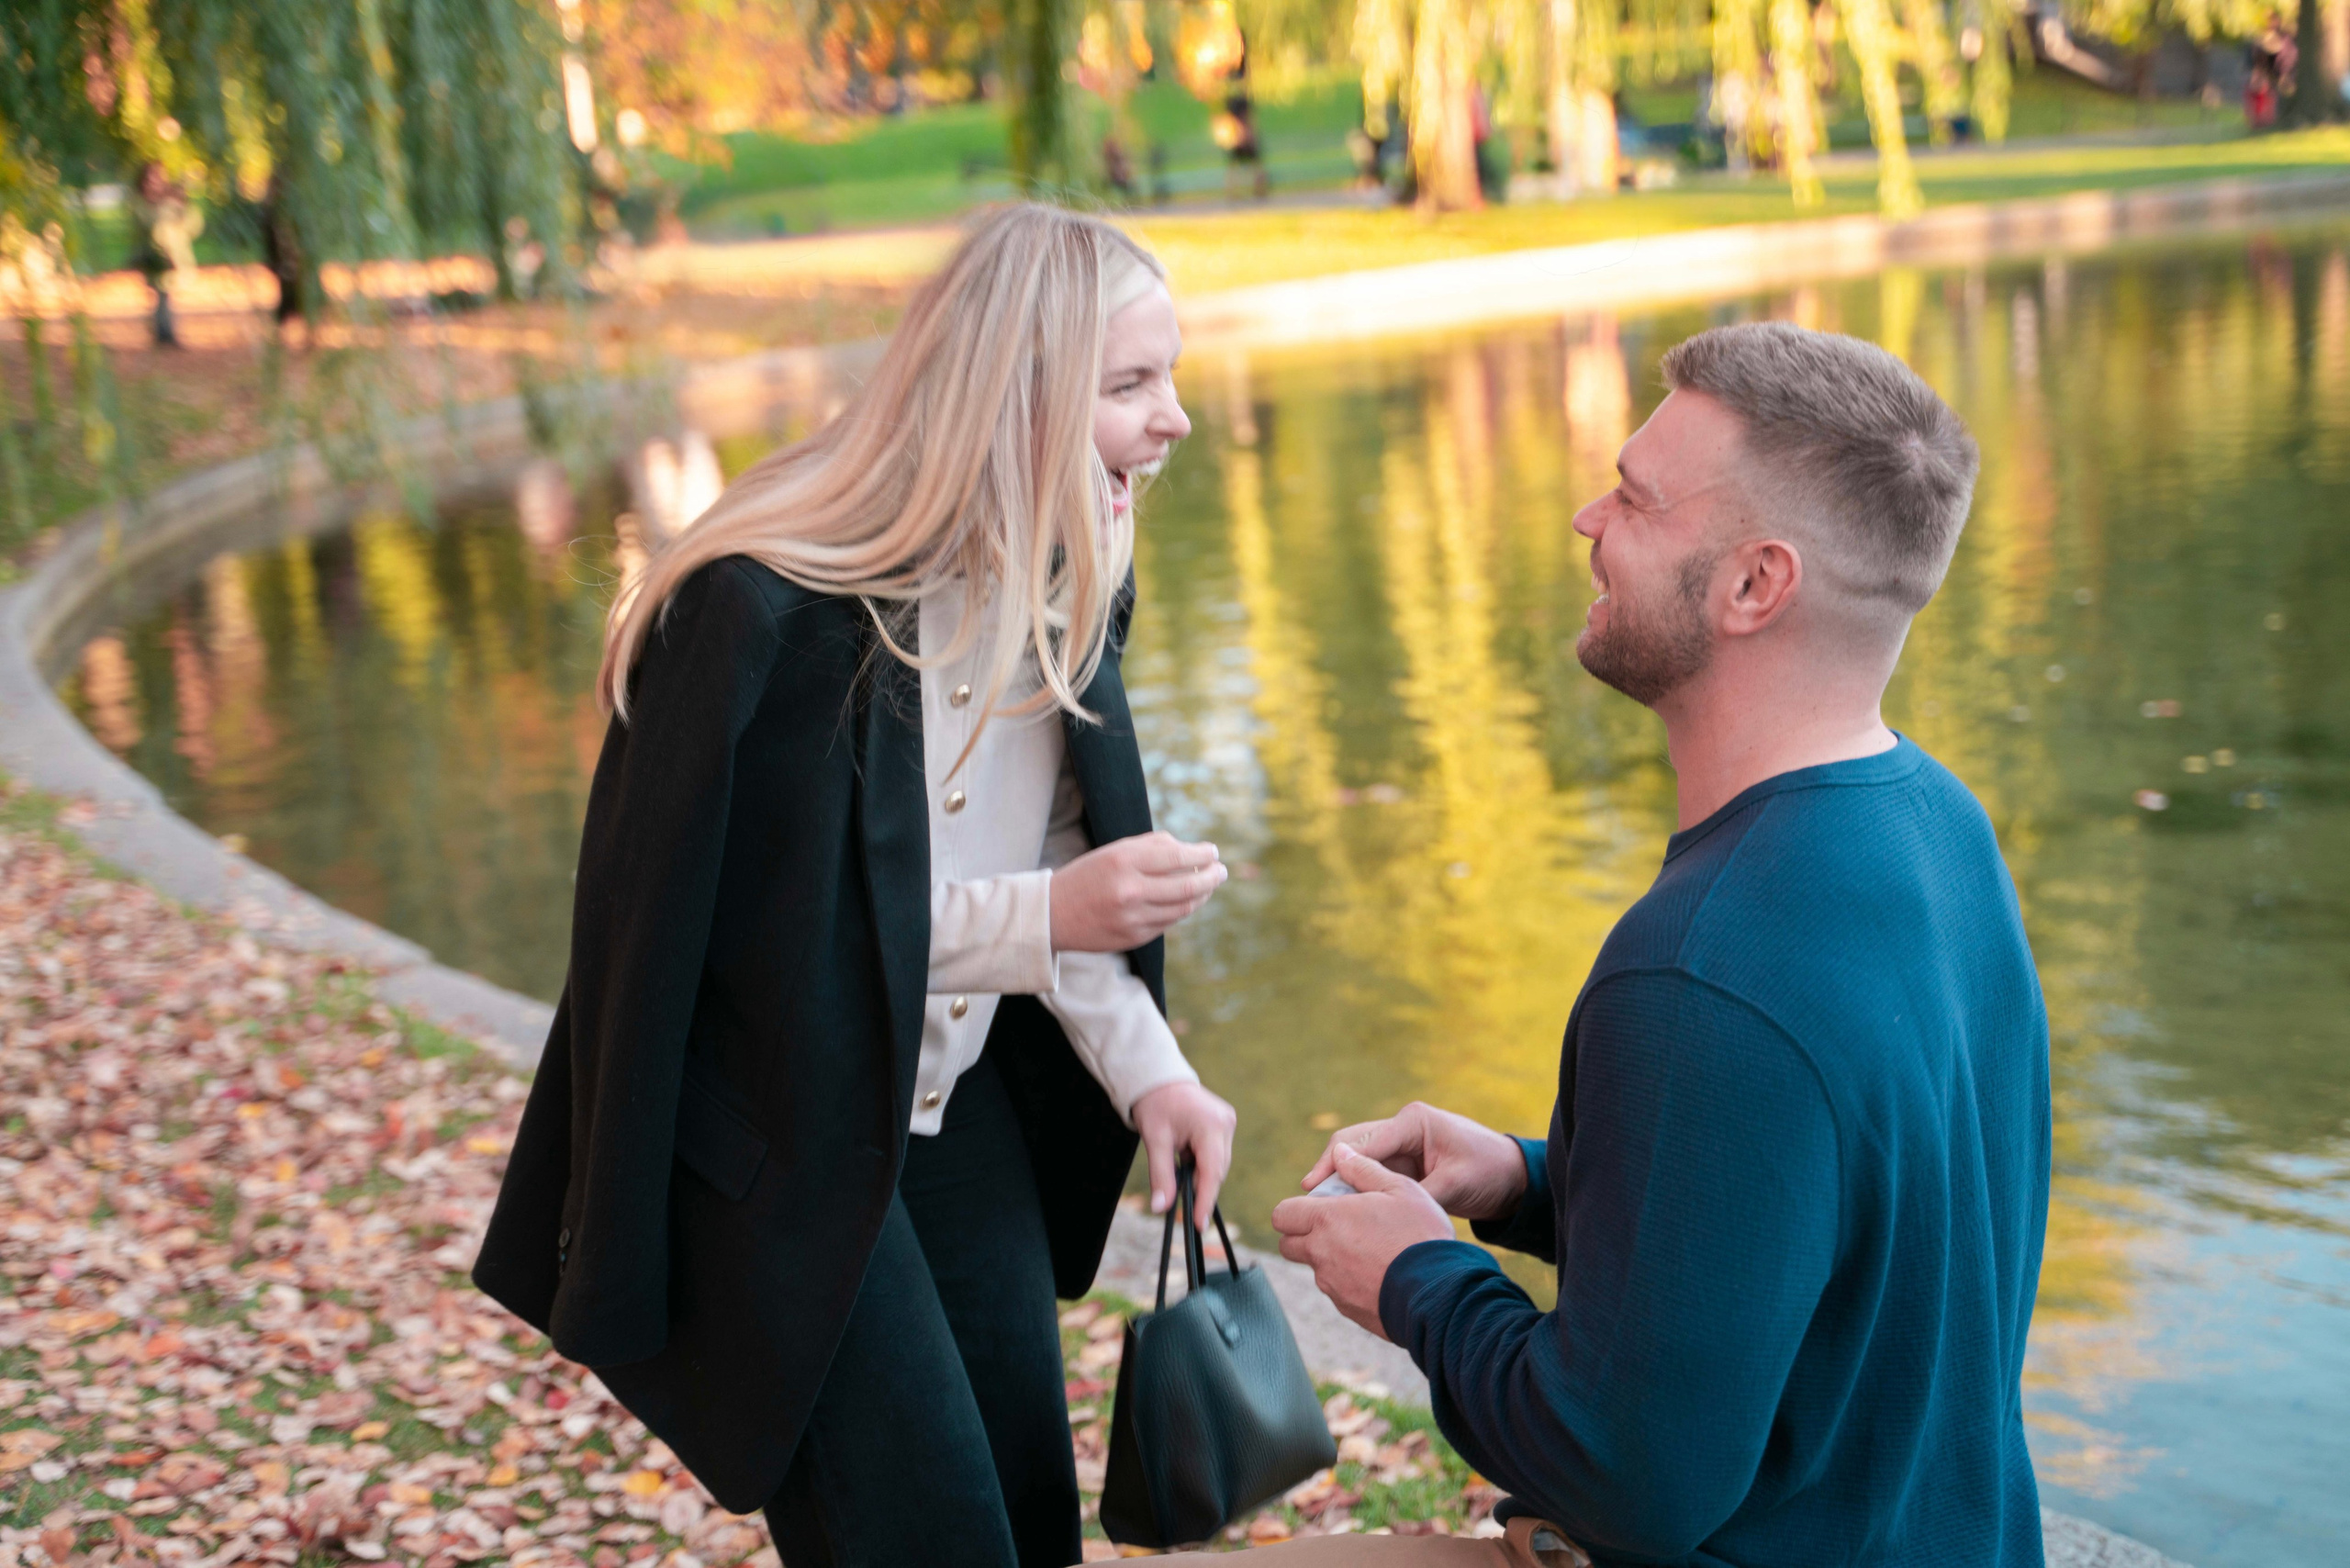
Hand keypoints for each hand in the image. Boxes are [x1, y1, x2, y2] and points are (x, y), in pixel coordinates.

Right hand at [1050, 831, 1226, 952]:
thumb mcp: (1114, 851)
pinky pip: (1170, 923)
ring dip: (1203, 895)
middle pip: (1188, 884)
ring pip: (1184, 907)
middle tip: (1221, 871)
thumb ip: (1152, 847)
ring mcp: (1133, 918)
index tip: (1213, 852)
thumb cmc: (1088, 876)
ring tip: (1209, 885)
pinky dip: (1183, 910)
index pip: (1177, 855)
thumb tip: (1190, 849)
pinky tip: (1187, 901)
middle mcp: (1130, 890)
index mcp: (1123, 861)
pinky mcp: (1134, 938)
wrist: (1053, 914)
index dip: (1202, 854)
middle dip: (1212, 876)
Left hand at [1132, 1080, 1237, 1225]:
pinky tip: (1187, 1163)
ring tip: (1180, 1176)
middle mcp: (1225, 1123)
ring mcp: (1227, 1122)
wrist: (1159, 1079)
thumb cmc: (1155, 1105)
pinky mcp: (1224, 1124)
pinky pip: (1217, 1154)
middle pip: (1217, 1170)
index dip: (1205, 1200)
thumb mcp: (1154, 1141)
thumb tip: (1161, 1208)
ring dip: (1202, 1176)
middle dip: (1202, 1190)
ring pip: (1218, 1164)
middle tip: (1186, 1210)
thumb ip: (1160, 1175)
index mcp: (1211, 1125)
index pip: (1211, 1172)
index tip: (1198, 1224)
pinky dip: (1203, 1164)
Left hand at [1270, 1144, 1455, 1339]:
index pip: (1282, 1214)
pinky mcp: (1348, 1309)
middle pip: (1289, 1245)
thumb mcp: (1400, 1189)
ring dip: (1331, 1259)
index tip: (1317, 1208)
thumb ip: (1364, 1169)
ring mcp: (1332, 1286)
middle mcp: (1321, 1254)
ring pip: (1317, 1269)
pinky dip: (1351, 1281)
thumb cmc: (1421, 1235)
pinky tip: (1382, 1273)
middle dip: (1303, 1235)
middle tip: (1338, 1227)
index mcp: (1327, 1220)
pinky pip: (1339, 1291)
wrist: (1439, 1293)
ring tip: (1371, 1250)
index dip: (1294, 1210)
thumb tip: (1340, 1153)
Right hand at [1300, 1101, 1527, 1222]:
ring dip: (1340, 1182)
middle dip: (1328, 1170)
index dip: (1334, 1165)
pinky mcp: (1403, 1163)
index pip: (1364, 1141)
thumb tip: (1377, 1211)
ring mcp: (1401, 1144)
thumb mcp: (1454, 1185)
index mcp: (1413, 1122)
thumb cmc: (1489, 1173)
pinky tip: (1341, 1211)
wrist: (1513, 1177)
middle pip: (1352, 1145)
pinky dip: (1356, 1190)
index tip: (1311, 1188)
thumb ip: (1414, 1194)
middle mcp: (1402, 1127)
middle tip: (1307, 1199)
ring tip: (1318, 1210)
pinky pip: (1371, 1174)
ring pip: (1358, 1161)